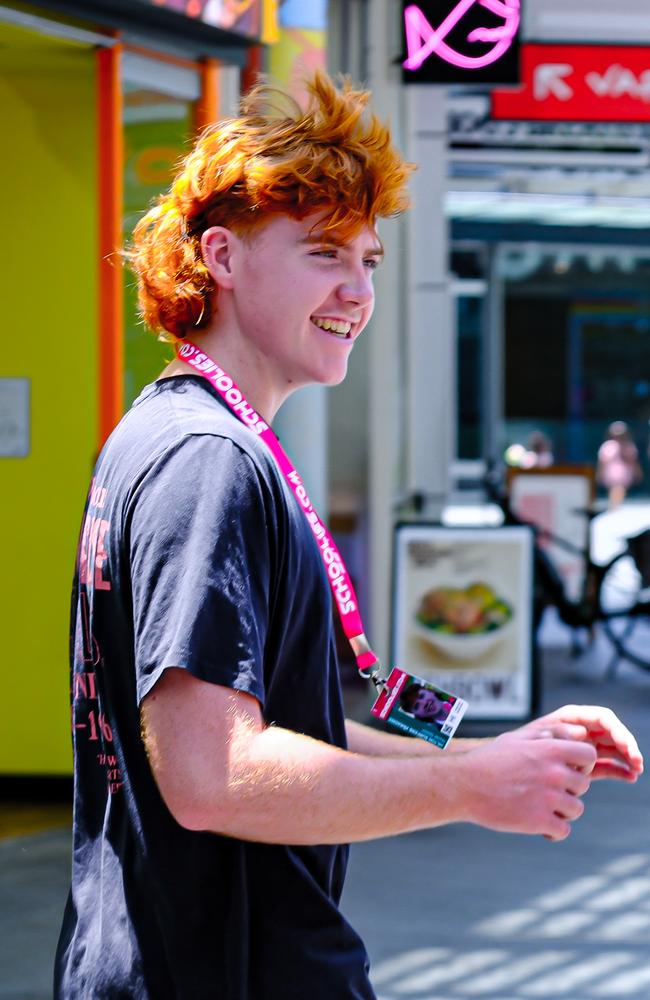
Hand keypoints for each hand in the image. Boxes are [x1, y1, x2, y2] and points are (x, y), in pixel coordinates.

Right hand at [460, 732, 595, 840]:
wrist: (464, 785)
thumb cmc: (489, 760)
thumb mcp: (517, 738)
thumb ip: (546, 736)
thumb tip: (572, 734)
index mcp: (549, 750)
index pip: (589, 755)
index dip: (582, 764)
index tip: (569, 770)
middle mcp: (553, 773)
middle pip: (583, 785)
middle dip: (569, 789)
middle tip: (548, 791)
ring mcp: (548, 798)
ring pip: (576, 809)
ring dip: (562, 811)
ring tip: (542, 808)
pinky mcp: (539, 821)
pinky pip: (563, 830)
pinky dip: (553, 831)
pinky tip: (540, 827)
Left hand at [522, 705, 643, 782]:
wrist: (503, 771)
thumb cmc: (514, 751)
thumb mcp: (533, 738)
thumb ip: (557, 733)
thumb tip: (581, 734)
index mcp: (569, 718)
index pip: (602, 718)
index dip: (617, 730)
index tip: (625, 746)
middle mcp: (579, 730)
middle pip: (611, 732)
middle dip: (626, 744)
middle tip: (637, 762)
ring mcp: (582, 748)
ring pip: (612, 749)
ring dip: (626, 758)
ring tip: (636, 770)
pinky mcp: (584, 766)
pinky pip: (606, 765)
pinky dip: (619, 770)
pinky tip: (630, 777)